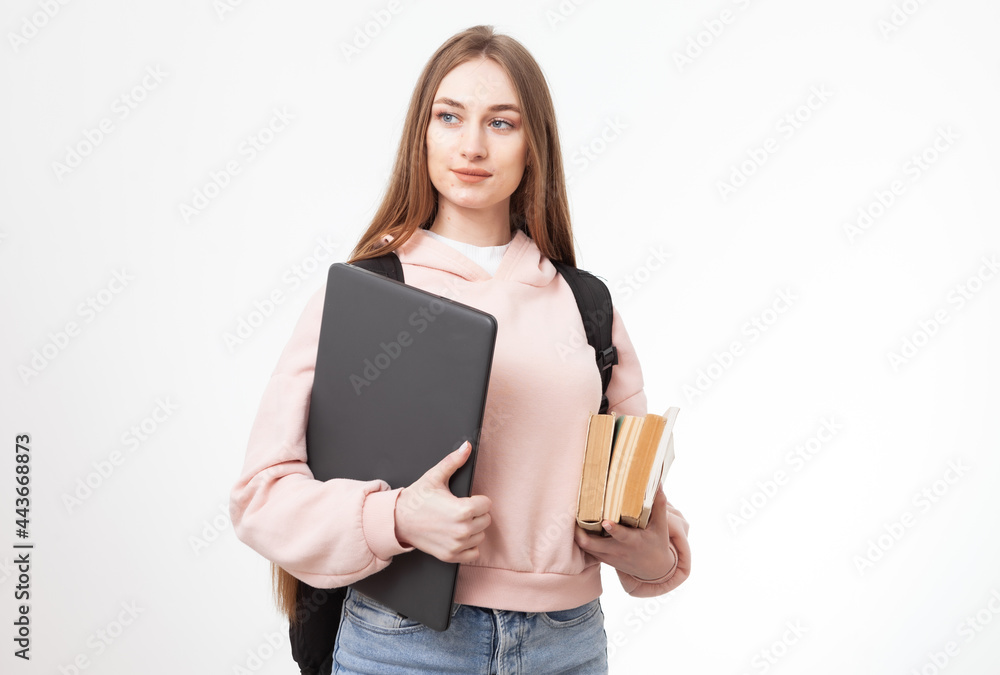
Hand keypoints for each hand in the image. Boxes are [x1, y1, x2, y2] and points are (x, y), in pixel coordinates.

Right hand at [394, 441, 492, 563]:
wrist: (398, 520)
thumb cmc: (416, 498)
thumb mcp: (434, 477)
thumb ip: (453, 461)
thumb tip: (466, 447)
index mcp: (462, 510)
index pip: (487, 504)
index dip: (477, 499)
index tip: (465, 499)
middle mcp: (462, 530)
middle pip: (486, 519)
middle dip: (476, 513)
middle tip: (459, 509)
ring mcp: (457, 545)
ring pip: (480, 535)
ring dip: (472, 529)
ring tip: (456, 521)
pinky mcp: (451, 556)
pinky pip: (473, 553)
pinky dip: (468, 546)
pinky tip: (457, 536)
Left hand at [575, 486, 689, 581]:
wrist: (654, 570)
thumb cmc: (657, 543)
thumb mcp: (661, 526)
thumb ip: (658, 505)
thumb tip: (657, 483)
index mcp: (633, 541)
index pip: (621, 536)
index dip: (612, 529)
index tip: (605, 521)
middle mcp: (618, 550)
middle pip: (592, 545)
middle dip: (580, 533)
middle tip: (573, 517)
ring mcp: (609, 556)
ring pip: (586, 548)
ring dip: (578, 535)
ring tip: (572, 519)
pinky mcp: (604, 559)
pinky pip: (588, 551)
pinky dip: (581, 541)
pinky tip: (578, 528)